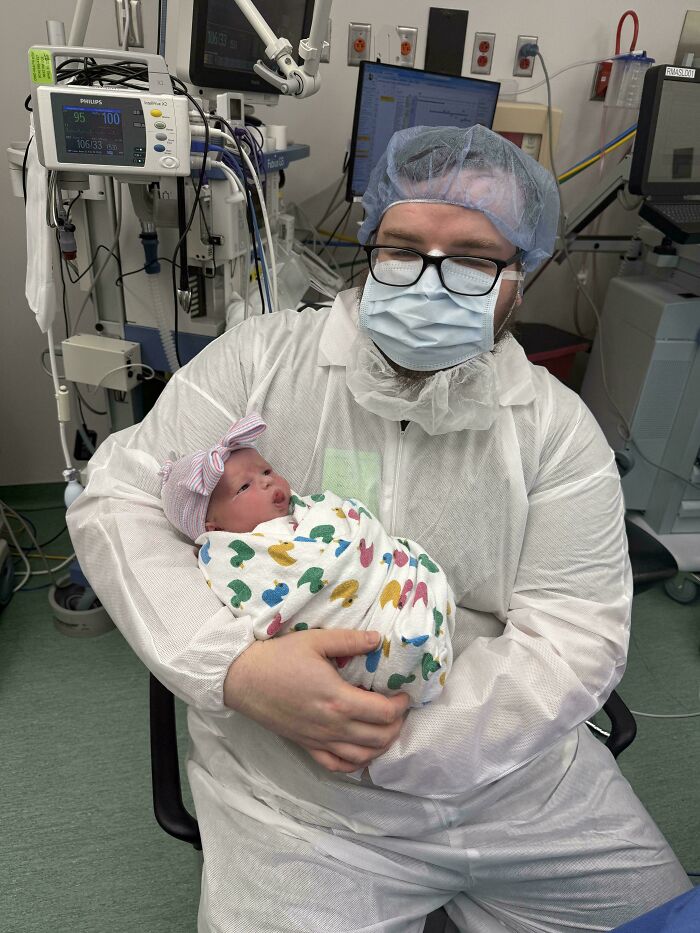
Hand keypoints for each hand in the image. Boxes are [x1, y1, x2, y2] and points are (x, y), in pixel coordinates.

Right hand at [224, 629, 410, 771]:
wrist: (243, 679)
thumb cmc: (279, 657)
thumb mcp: (316, 641)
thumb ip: (350, 640)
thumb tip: (378, 639)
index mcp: (338, 700)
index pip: (384, 713)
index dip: (400, 705)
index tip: (403, 694)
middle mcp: (332, 726)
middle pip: (379, 738)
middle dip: (397, 726)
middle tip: (399, 710)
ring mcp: (319, 740)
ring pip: (362, 756)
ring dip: (382, 746)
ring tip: (386, 728)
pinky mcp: (306, 746)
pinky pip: (337, 765)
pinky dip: (355, 763)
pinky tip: (361, 750)